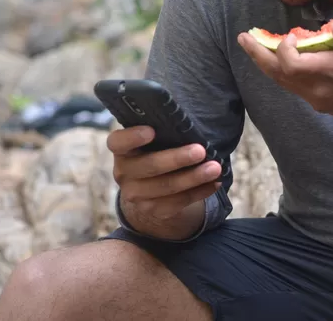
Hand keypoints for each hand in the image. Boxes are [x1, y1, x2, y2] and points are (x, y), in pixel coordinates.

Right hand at [107, 126, 221, 238]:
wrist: (150, 188)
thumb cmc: (156, 151)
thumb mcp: (154, 140)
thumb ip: (164, 130)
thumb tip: (188, 123)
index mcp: (122, 150)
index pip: (117, 142)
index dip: (132, 137)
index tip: (151, 131)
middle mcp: (124, 173)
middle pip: (149, 166)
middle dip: (177, 158)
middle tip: (201, 151)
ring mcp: (136, 194)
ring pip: (167, 187)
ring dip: (194, 177)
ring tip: (215, 168)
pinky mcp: (152, 210)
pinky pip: (178, 203)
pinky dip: (199, 192)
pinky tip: (214, 183)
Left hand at [238, 21, 332, 121]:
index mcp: (331, 73)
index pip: (292, 64)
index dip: (284, 49)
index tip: (291, 36)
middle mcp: (318, 89)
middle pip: (278, 75)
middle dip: (259, 54)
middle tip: (243, 37)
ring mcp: (316, 99)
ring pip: (281, 82)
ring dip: (265, 63)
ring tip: (251, 44)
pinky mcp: (316, 103)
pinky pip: (290, 86)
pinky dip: (278, 71)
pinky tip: (273, 58)